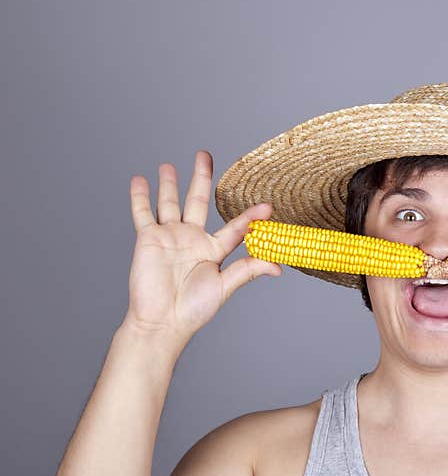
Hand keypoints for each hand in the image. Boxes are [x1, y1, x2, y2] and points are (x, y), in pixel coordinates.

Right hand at [123, 151, 280, 343]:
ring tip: (170, 165)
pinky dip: (140, 197)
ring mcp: (170, 237)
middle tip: (205, 155)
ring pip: (169, 203)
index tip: (268, 206)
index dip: (252, 217)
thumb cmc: (194, 309)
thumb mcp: (225, 287)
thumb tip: (279, 267)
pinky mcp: (148, 239)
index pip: (236, 227)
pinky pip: (143, 213)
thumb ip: (248, 271)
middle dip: (202, 178)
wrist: (162, 321)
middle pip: (198, 201)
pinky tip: (139, 180)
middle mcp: (193, 239)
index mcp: (214, 250)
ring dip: (169, 184)